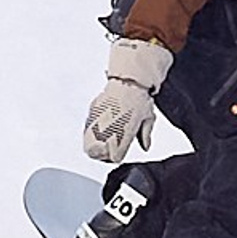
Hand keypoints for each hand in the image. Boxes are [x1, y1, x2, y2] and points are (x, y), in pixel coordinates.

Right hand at [83, 35, 172, 163]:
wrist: (130, 80)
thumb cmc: (140, 98)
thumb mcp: (148, 118)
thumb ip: (145, 134)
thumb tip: (145, 146)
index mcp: (126, 132)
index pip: (115, 155)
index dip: (114, 157)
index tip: (117, 155)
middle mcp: (111, 126)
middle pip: (97, 150)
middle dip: (101, 154)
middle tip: (106, 152)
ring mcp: (100, 119)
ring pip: (89, 140)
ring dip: (93, 144)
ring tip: (99, 143)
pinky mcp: (94, 111)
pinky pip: (87, 127)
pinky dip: (90, 132)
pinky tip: (95, 131)